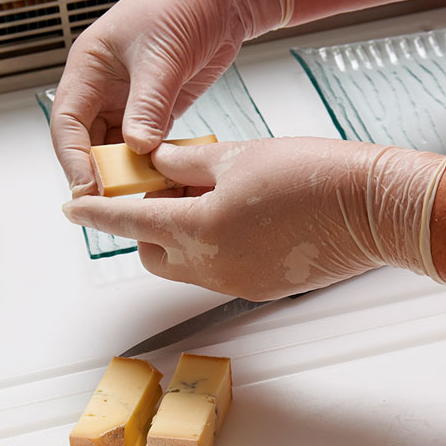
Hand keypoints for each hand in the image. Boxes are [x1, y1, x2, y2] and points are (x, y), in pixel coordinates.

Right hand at [50, 0, 289, 195]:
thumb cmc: (183, 3)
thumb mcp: (161, 56)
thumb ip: (148, 104)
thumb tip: (136, 147)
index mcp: (89, 68)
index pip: (67, 122)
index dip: (73, 158)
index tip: (86, 187)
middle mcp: (104, 87)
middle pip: (88, 142)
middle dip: (97, 172)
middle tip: (111, 201)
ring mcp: (131, 100)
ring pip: (117, 148)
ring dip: (126, 171)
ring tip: (136, 196)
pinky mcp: (158, 109)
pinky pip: (147, 145)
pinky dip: (150, 164)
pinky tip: (158, 181)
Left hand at [62, 138, 445, 299]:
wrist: (371, 210)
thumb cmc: (313, 175)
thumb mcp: (238, 157)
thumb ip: (187, 163)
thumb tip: (159, 164)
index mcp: (199, 228)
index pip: (129, 222)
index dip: (96, 214)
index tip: (74, 209)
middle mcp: (211, 266)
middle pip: (151, 253)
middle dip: (143, 228)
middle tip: (164, 191)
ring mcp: (235, 283)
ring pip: (183, 266)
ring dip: (178, 238)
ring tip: (208, 199)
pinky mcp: (259, 289)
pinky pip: (216, 272)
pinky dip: (210, 249)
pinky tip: (237, 220)